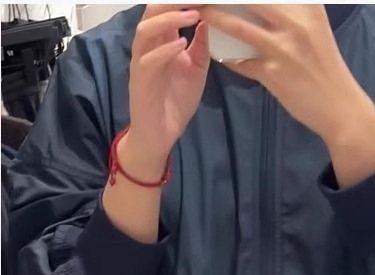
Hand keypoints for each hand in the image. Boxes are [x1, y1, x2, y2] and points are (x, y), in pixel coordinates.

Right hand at [125, 5, 209, 175]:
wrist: (161, 134)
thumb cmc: (175, 102)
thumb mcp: (196, 70)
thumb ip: (201, 47)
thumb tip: (208, 21)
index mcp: (162, 42)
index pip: (166, 11)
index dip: (181, 1)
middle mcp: (149, 47)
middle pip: (152, 12)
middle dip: (172, 2)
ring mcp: (142, 62)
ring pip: (146, 30)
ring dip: (169, 20)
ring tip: (192, 15)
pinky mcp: (140, 80)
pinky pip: (147, 60)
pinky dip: (164, 50)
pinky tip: (181, 45)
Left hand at [201, 5, 374, 186]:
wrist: (340, 107)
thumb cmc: (326, 67)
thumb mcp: (316, 28)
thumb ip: (295, 10)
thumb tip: (264, 4)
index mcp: (308, 7)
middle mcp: (296, 23)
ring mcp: (283, 49)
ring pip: (238, 26)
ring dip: (215, 18)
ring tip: (202, 13)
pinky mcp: (274, 74)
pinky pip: (241, 61)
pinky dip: (229, 57)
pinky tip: (220, 53)